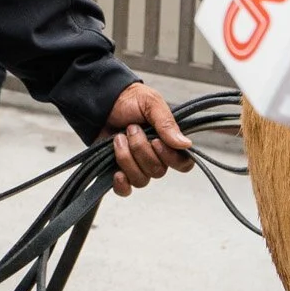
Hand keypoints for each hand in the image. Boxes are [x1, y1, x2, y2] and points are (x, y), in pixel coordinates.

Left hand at [99, 82, 195, 196]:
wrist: (103, 101)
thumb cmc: (130, 100)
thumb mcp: (151, 103)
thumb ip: (167, 124)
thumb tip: (186, 144)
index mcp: (167, 142)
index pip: (183, 164)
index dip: (171, 158)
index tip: (155, 141)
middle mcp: (155, 157)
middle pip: (157, 171)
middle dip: (140, 149)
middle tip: (131, 128)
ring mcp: (137, 166)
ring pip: (141, 180)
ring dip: (127, 158)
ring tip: (118, 138)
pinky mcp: (119, 171)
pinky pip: (125, 190)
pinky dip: (121, 184)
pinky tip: (116, 172)